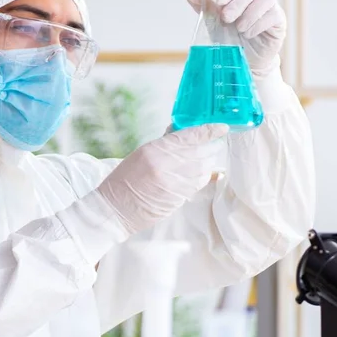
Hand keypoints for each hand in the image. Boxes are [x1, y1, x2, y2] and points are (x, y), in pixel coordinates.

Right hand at [97, 124, 228, 234]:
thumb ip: (164, 143)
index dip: (210, 130)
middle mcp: (167, 165)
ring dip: (207, 163)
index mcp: (156, 150)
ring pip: (203, 169)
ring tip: (204, 160)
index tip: (222, 128)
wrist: (115, 209)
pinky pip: (198, 184)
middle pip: (201, 152)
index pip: (190, 136)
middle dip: (211, 147)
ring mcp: (174, 183)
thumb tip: (182, 132)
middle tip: (214, 144)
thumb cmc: (124, 180)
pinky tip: (199, 175)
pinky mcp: (178, 198)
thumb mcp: (141, 154)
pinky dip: (202, 178)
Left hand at [185, 0, 285, 75]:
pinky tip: (249, 33)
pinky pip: (272, 15)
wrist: (245, 60)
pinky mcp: (278, 19)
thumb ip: (205, 7)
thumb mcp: (215, 23)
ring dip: (248, 15)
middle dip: (237, 4)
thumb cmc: (230, 38)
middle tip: (227, 19)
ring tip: (239, 30)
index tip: (220, 1)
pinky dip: (258, 24)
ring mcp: (269, 5)